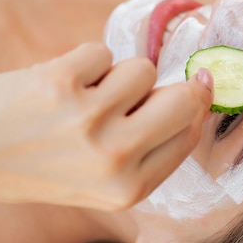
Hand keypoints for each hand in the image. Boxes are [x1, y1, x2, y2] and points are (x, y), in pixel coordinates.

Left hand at [0, 43, 212, 209]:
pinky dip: (85, 63)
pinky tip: (62, 84)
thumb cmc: (43, 168)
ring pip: (141, 69)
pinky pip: (102, 52)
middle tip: (145, 91)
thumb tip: (198, 95)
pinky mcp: (61, 82)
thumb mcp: (103, 183)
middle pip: (182, 100)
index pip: (188, 136)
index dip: (194, 108)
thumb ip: (151, 150)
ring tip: (87, 96)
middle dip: (172, 87)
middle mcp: (115, 158)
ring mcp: (89, 119)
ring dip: (118, 76)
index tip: (196, 88)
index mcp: (130, 189)